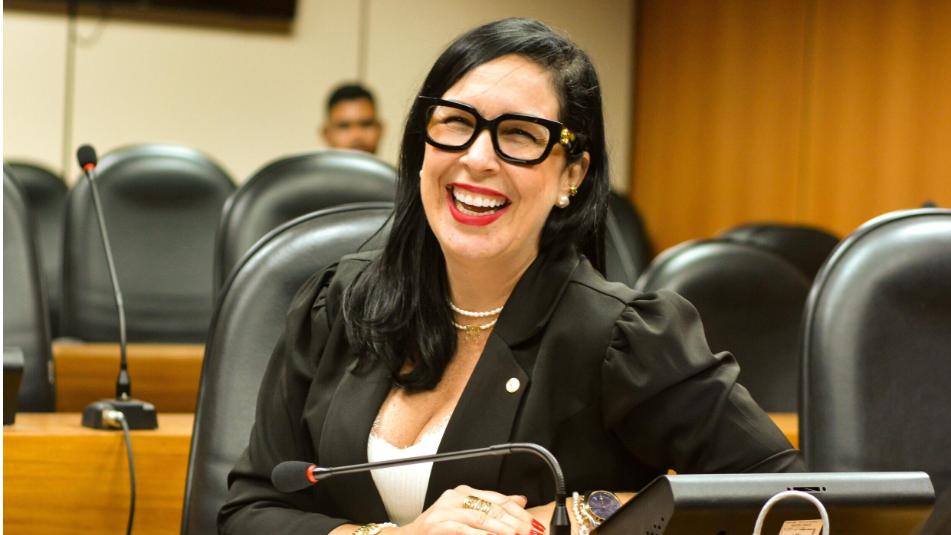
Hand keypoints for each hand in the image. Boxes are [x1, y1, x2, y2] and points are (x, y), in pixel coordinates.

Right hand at [394, 485, 543, 534]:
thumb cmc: (439, 529)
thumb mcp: (467, 516)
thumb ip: (492, 507)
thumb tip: (520, 501)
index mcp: (464, 492)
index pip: (497, 498)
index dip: (518, 511)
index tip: (533, 523)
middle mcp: (455, 497)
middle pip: (492, 507)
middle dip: (514, 521)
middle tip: (530, 531)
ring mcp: (445, 510)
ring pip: (481, 517)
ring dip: (502, 529)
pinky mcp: (437, 525)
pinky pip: (463, 529)